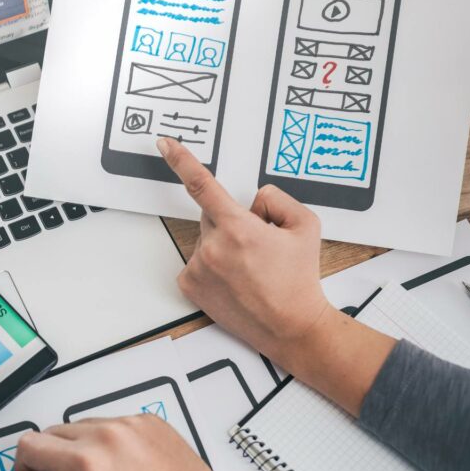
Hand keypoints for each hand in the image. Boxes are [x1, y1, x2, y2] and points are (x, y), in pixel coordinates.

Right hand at [13, 416, 209, 470]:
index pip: (29, 445)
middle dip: (52, 459)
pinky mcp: (151, 422)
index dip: (25, 468)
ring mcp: (133, 425)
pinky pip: (114, 422)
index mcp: (88, 462)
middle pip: (52, 432)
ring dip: (81, 448)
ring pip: (82, 425)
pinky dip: (110, 441)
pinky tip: (122, 466)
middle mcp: (110, 436)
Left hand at [156, 137, 327, 360]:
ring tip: (250, 270)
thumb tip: (254, 201)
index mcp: (238, 227)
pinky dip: (213, 266)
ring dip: (223, 246)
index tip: (164, 144)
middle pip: (212, 216)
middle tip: (258, 248)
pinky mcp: (190, 286)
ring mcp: (198, 268)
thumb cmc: (299, 279)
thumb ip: (277, 199)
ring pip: (206, 240)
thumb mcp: (305, 225)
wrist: (291, 326)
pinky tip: (235, 280)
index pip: (202, 184)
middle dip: (232, 223)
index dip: (180, 160)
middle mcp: (213, 247)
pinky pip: (197, 262)